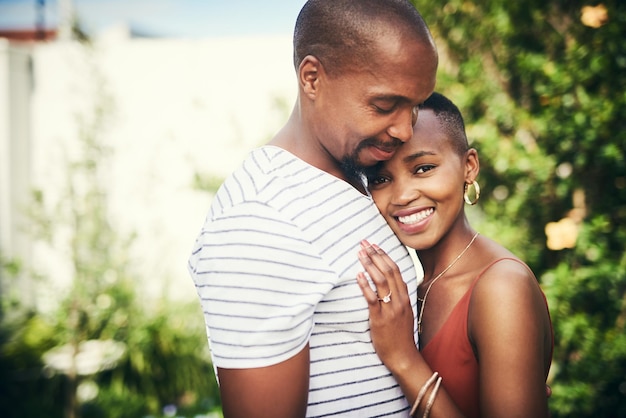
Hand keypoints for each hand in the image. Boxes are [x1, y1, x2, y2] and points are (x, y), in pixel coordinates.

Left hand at [357, 240, 418, 370]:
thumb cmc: (400, 335)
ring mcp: (390, 309)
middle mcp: (399, 300)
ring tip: (359, 253)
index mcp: (405, 297)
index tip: (374, 244)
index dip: (384, 255)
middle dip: (375, 255)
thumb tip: (388, 285)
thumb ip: (397, 298)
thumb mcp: (403, 313)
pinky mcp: (380, 319)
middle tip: (364, 243)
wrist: (403, 356)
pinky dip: (365, 285)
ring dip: (369, 265)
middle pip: (388, 271)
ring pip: (381, 281)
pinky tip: (358, 275)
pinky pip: (372, 299)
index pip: (395, 270)